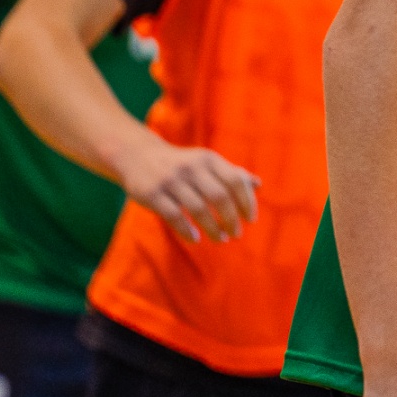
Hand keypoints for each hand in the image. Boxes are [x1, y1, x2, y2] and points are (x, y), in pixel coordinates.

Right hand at [111, 132, 258, 243]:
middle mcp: (191, 168)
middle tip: (237, 234)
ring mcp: (170, 181)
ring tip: (221, 239)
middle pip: (219, 197)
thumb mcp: (206, 162)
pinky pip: (173, 216)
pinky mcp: (152, 194)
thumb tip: (259, 184)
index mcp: (208, 159)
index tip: (251, 219)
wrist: (137, 156)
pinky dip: (187, 231)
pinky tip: (195, 240)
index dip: (246, 201)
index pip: (235, 180)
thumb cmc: (181, 164)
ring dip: (212, 228)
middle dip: (231, 219)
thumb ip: (230, 173)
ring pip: (198, 209)